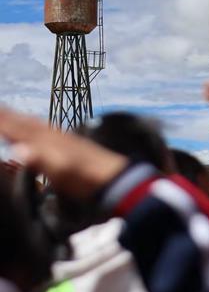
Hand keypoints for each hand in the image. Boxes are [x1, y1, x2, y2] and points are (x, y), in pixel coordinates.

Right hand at [0, 108, 127, 198]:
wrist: (114, 177)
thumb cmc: (87, 177)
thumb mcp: (64, 171)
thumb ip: (42, 160)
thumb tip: (19, 149)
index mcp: (49, 141)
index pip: (21, 128)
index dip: (4, 122)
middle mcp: (55, 136)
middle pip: (27, 123)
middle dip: (9, 116)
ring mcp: (63, 140)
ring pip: (36, 126)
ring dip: (21, 119)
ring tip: (9, 114)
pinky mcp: (70, 146)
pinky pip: (46, 132)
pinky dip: (34, 128)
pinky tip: (37, 131)